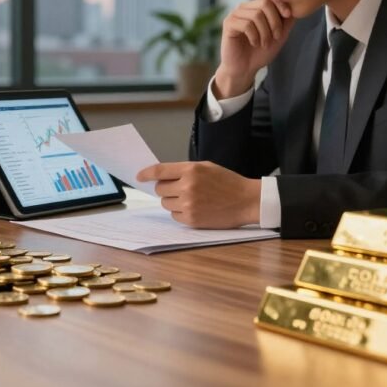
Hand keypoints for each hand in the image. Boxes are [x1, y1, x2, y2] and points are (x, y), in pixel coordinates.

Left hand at [136, 161, 261, 228]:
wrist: (247, 201)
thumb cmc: (227, 182)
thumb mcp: (206, 167)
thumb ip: (184, 171)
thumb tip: (161, 177)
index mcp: (191, 170)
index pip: (160, 171)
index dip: (146, 173)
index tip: (139, 176)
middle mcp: (187, 186)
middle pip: (160, 189)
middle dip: (167, 188)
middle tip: (181, 189)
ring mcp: (189, 204)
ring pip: (166, 203)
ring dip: (173, 201)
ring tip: (192, 199)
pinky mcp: (192, 219)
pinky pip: (174, 216)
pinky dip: (180, 213)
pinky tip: (196, 208)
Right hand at [214, 0, 295, 97]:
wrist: (245, 69)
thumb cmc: (261, 52)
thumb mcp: (279, 35)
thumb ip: (286, 21)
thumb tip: (295, 6)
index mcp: (256, 7)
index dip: (281, 3)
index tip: (288, 16)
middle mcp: (245, 7)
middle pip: (265, 3)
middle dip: (275, 22)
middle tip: (276, 37)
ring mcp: (235, 14)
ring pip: (256, 15)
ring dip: (265, 33)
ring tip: (264, 44)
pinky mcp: (228, 24)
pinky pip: (246, 24)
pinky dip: (254, 36)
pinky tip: (254, 43)